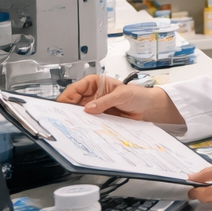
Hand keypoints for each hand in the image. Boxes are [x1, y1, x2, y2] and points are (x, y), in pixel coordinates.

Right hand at [58, 74, 183, 124]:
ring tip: (73, 123)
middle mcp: (94, 94)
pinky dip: (86, 124)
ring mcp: (96, 106)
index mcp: (96, 83)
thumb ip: (106, 101)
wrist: (149, 108)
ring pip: (80, 112)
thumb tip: (89, 108)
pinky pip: (89, 120)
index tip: (62, 104)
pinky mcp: (100, 117)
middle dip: (69, 108)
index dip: (68, 96)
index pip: (77, 88)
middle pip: (75, 101)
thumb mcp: (122, 94)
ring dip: (77, 117)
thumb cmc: (139, 95)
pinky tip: (84, 127)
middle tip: (65, 117)